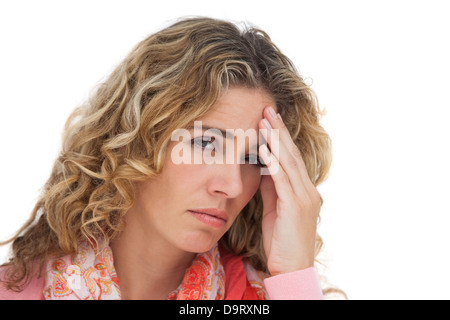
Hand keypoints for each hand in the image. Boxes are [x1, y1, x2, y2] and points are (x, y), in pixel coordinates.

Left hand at [258, 106, 321, 275]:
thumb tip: (262, 167)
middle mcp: (308, 191)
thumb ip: (271, 188)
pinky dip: (274, 163)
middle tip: (268, 110)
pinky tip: (264, 149)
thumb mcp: (274, 209)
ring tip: (265, 122)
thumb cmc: (282, 240)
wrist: (291, 268)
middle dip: (279, 131)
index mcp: (304, 190)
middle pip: (291, 155)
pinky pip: (283, 181)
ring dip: (275, 141)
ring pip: (289, 163)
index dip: (280, 138)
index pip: (291, 158)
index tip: (269, 120)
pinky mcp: (296, 207)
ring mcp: (305, 198)